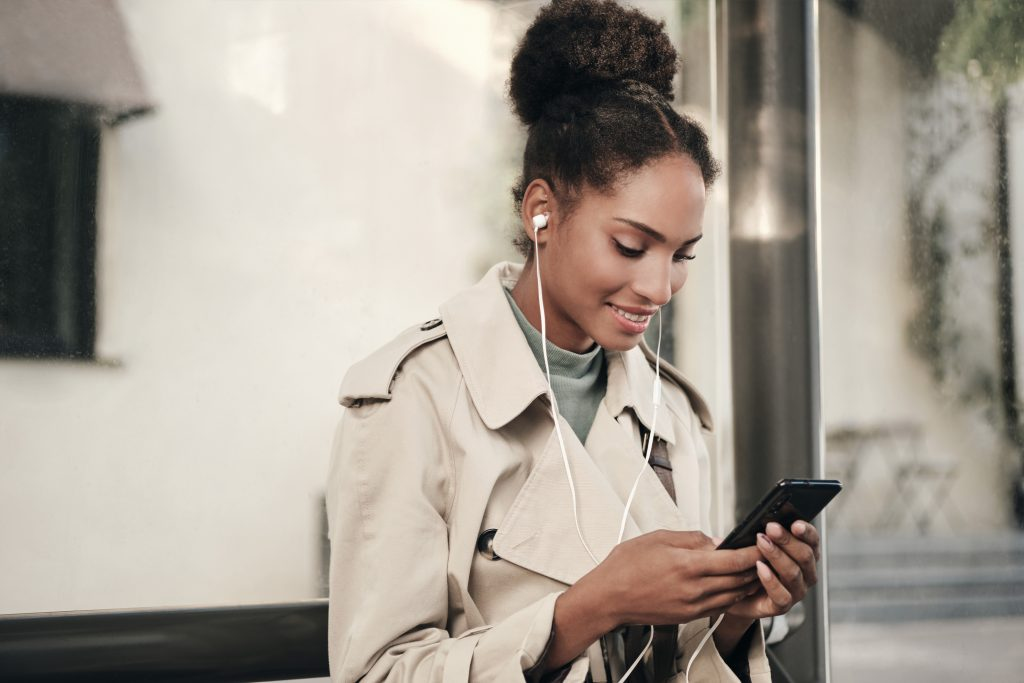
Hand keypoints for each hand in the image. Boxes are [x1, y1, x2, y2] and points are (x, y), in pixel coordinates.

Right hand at [575, 529, 762, 627]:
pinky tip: (732, 586)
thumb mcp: (658, 538)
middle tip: (763, 554)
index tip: (762, 544)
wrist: (608, 598)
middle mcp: (694, 589)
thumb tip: (715, 541)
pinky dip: (731, 595)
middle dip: (754, 567)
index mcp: (687, 565)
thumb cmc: (626, 566)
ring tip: (752, 570)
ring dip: (746, 583)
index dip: (753, 552)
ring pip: (733, 595)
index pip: (733, 561)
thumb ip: (691, 538)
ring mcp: (692, 605)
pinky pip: (720, 606)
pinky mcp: (688, 616)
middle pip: (738, 579)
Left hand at [725, 520, 820, 620]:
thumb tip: (758, 523)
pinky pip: (782, 595)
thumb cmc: (751, 566)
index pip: (813, 541)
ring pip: (794, 573)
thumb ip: (764, 534)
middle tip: (771, 528)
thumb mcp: (757, 545)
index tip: (795, 523)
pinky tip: (760, 568)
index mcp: (805, 555)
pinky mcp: (783, 606)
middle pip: (805, 555)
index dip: (807, 532)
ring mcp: (796, 591)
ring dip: (777, 555)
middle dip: (787, 540)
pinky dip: (771, 581)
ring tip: (762, 542)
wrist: (738, 595)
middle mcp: (806, 574)